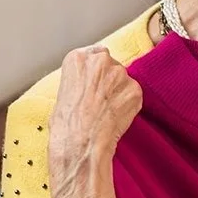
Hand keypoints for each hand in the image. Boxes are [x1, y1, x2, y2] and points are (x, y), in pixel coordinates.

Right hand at [47, 46, 142, 197]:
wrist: (80, 143)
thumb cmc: (65, 125)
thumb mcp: (63, 93)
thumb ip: (79, 80)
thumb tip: (88, 84)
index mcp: (77, 58)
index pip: (94, 54)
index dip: (95, 71)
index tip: (94, 81)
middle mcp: (100, 61)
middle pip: (110, 65)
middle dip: (108, 80)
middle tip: (101, 100)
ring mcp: (120, 74)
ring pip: (123, 80)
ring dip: (118, 92)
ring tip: (106, 112)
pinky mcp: (135, 90)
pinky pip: (133, 95)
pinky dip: (128, 105)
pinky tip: (116, 117)